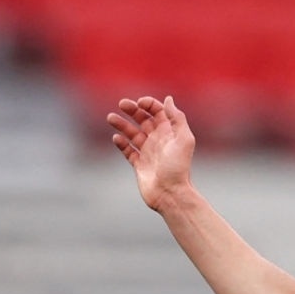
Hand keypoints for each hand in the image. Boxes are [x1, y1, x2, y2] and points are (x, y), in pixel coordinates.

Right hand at [108, 95, 195, 211]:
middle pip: (144, 120)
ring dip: (122, 124)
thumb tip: (168, 99)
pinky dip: (121, 143)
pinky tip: (116, 138)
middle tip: (122, 104)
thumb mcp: (183, 139)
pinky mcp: (139, 165)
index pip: (158, 112)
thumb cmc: (178, 167)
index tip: (139, 103)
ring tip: (110, 118)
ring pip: (133, 134)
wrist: (170, 194)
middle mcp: (159, 141)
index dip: (149, 104)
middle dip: (133, 110)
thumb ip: (177, 118)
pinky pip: (128, 150)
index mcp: (170, 133)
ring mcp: (148, 152)